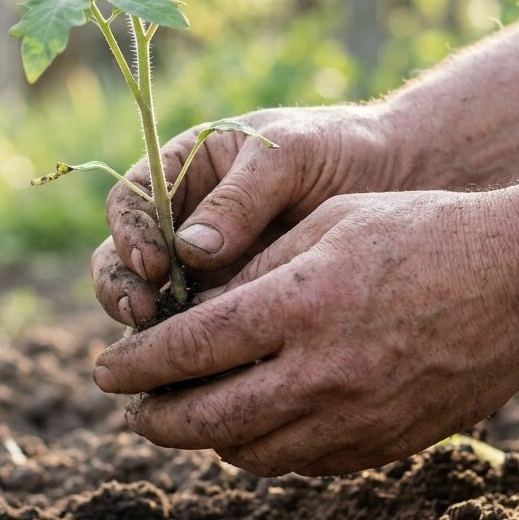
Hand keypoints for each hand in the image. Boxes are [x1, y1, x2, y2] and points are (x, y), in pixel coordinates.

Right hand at [92, 105, 400, 326]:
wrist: (395, 178)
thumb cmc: (337, 149)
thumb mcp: (291, 155)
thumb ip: (242, 196)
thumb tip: (190, 249)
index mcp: (182, 171)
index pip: (130, 203)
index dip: (130, 235)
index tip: (155, 265)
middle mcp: (180, 222)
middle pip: (123, 259)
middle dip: (123, 288)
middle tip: (142, 314)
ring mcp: (201, 268)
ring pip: (151, 302)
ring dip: (148, 329)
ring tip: (166, 350)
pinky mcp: (229, 305)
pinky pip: (197, 331)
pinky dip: (192, 351)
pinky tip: (205, 370)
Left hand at [92, 190, 518, 475]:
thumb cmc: (422, 231)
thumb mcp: (328, 224)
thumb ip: (255, 272)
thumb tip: (192, 314)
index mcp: (301, 303)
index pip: (190, 348)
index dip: (137, 366)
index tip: (106, 372)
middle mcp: (323, 371)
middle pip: (208, 418)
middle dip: (156, 419)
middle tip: (133, 411)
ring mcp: (358, 416)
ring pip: (252, 452)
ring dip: (207, 440)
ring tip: (188, 420)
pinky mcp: (386, 444)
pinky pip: (303, 463)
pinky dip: (266, 449)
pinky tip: (256, 426)